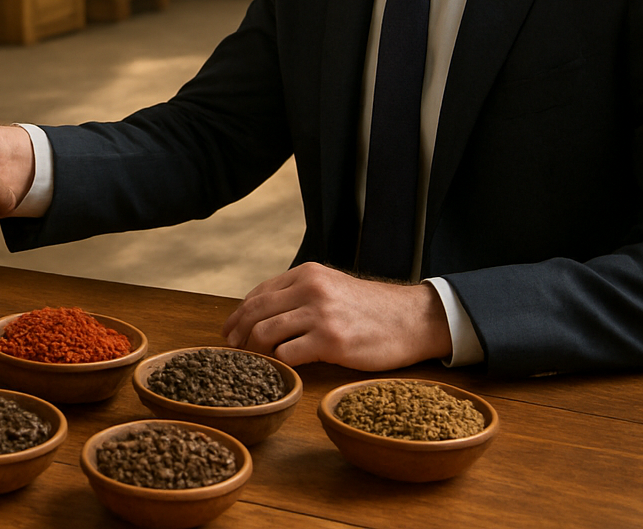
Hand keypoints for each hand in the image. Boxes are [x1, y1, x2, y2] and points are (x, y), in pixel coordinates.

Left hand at [221, 262, 452, 369]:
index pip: (258, 294)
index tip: (230, 331)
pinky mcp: (331, 341)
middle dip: (237, 333)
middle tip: (232, 350)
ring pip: (265, 333)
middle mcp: (310, 289)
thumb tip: (261, 313)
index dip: (238, 315)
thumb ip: (300, 294)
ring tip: (253, 362)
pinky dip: (278, 364)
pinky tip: (282, 369)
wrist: (412, 320)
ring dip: (254, 351)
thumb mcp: (333, 287)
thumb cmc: (371, 309)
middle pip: (255, 312)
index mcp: (307, 273)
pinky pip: (287, 354)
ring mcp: (320, 315)